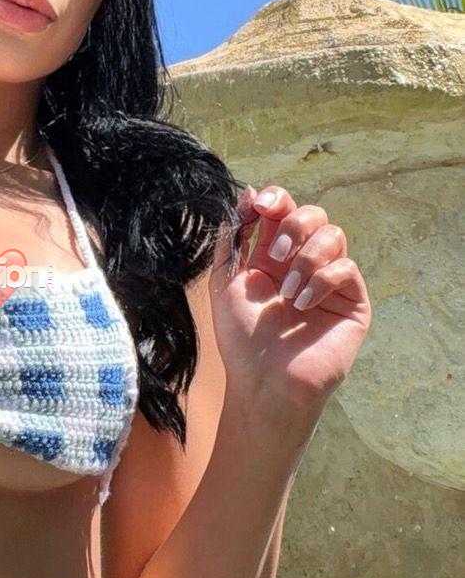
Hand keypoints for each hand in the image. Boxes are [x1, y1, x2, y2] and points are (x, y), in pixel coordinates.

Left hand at [207, 185, 372, 420]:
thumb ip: (233, 240)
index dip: (276, 199)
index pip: (283, 211)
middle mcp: (303, 265)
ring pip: (334, 235)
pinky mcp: (352, 302)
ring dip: (306, 258)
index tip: (261, 205)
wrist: (264, 384)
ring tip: (287, 293)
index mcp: (273, 258)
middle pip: (313, 214)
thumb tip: (245, 193)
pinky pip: (347, 268)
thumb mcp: (225, 284)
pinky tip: (304, 305)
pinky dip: (322, 280)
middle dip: (293, 226)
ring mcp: (330, 282)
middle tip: (274, 255)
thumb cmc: (242, 341)